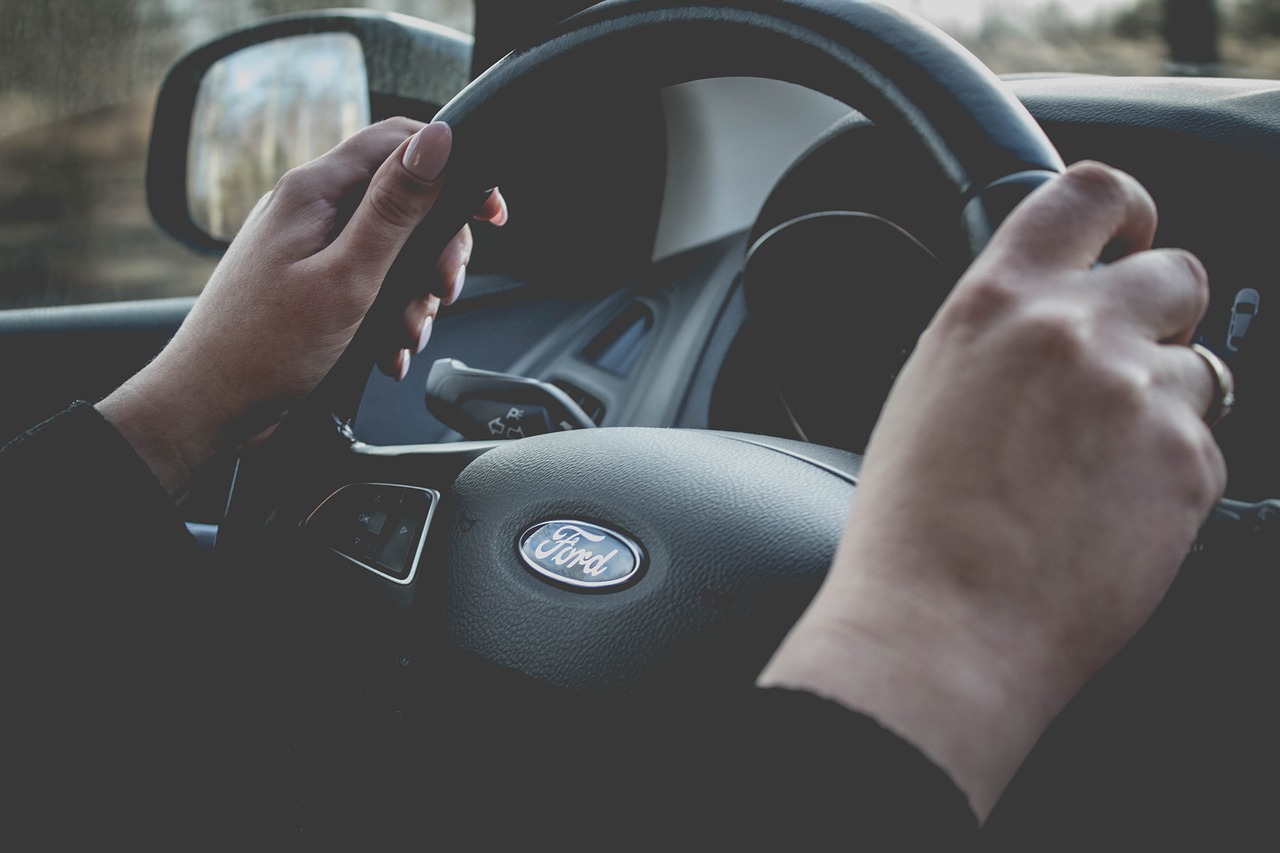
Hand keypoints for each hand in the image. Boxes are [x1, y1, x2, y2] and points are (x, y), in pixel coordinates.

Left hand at [98, 117, 505, 496]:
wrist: (210, 409)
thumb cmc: (262, 349)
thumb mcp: (348, 277)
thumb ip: (396, 209)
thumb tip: (438, 141)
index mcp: (315, 192)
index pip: (398, 143)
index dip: (452, 166)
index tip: (487, 211)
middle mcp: (310, 210)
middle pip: (404, 202)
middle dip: (435, 252)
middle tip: (442, 291)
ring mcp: (309, 248)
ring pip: (393, 251)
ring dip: (413, 296)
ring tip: (403, 335)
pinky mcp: (312, 285)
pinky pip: (371, 284)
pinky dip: (389, 317)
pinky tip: (385, 350)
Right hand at [758, 162, 1226, 819]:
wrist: (942, 625)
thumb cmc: (911, 527)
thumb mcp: (926, 393)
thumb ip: (995, 337)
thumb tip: (1041, 325)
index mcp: (995, 304)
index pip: (1088, 192)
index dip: (1126, 208)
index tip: (1130, 235)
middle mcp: (1075, 331)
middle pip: (1176, 273)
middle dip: (1163, 313)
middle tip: (1126, 368)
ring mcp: (1139, 394)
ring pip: (1198, 367)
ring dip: (1162, 405)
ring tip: (1100, 471)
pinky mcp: (1189, 464)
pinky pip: (1204, 445)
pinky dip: (1169, 474)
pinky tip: (1110, 515)